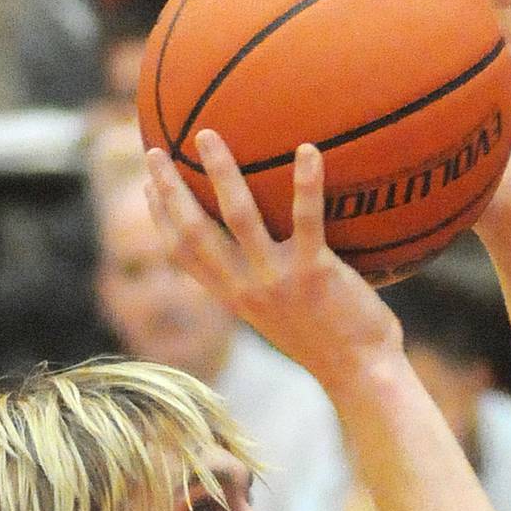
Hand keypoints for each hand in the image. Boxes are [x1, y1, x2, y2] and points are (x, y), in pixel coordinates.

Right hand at [145, 133, 400, 389]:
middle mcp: (247, 289)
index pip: (183, 256)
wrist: (362, 375)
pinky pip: (307, 218)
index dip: (160, 220)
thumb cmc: (333, 345)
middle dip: (169, 190)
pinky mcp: (315, 272)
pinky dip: (306, 182)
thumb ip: (268, 287)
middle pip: (194, 233)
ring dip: (220, 173)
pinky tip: (309, 149)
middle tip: (156, 150)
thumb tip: (271, 253)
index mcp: (235, 298)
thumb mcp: (284, 318)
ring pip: (238, 217)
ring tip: (206, 135)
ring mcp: (278, 280)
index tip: (147, 187)